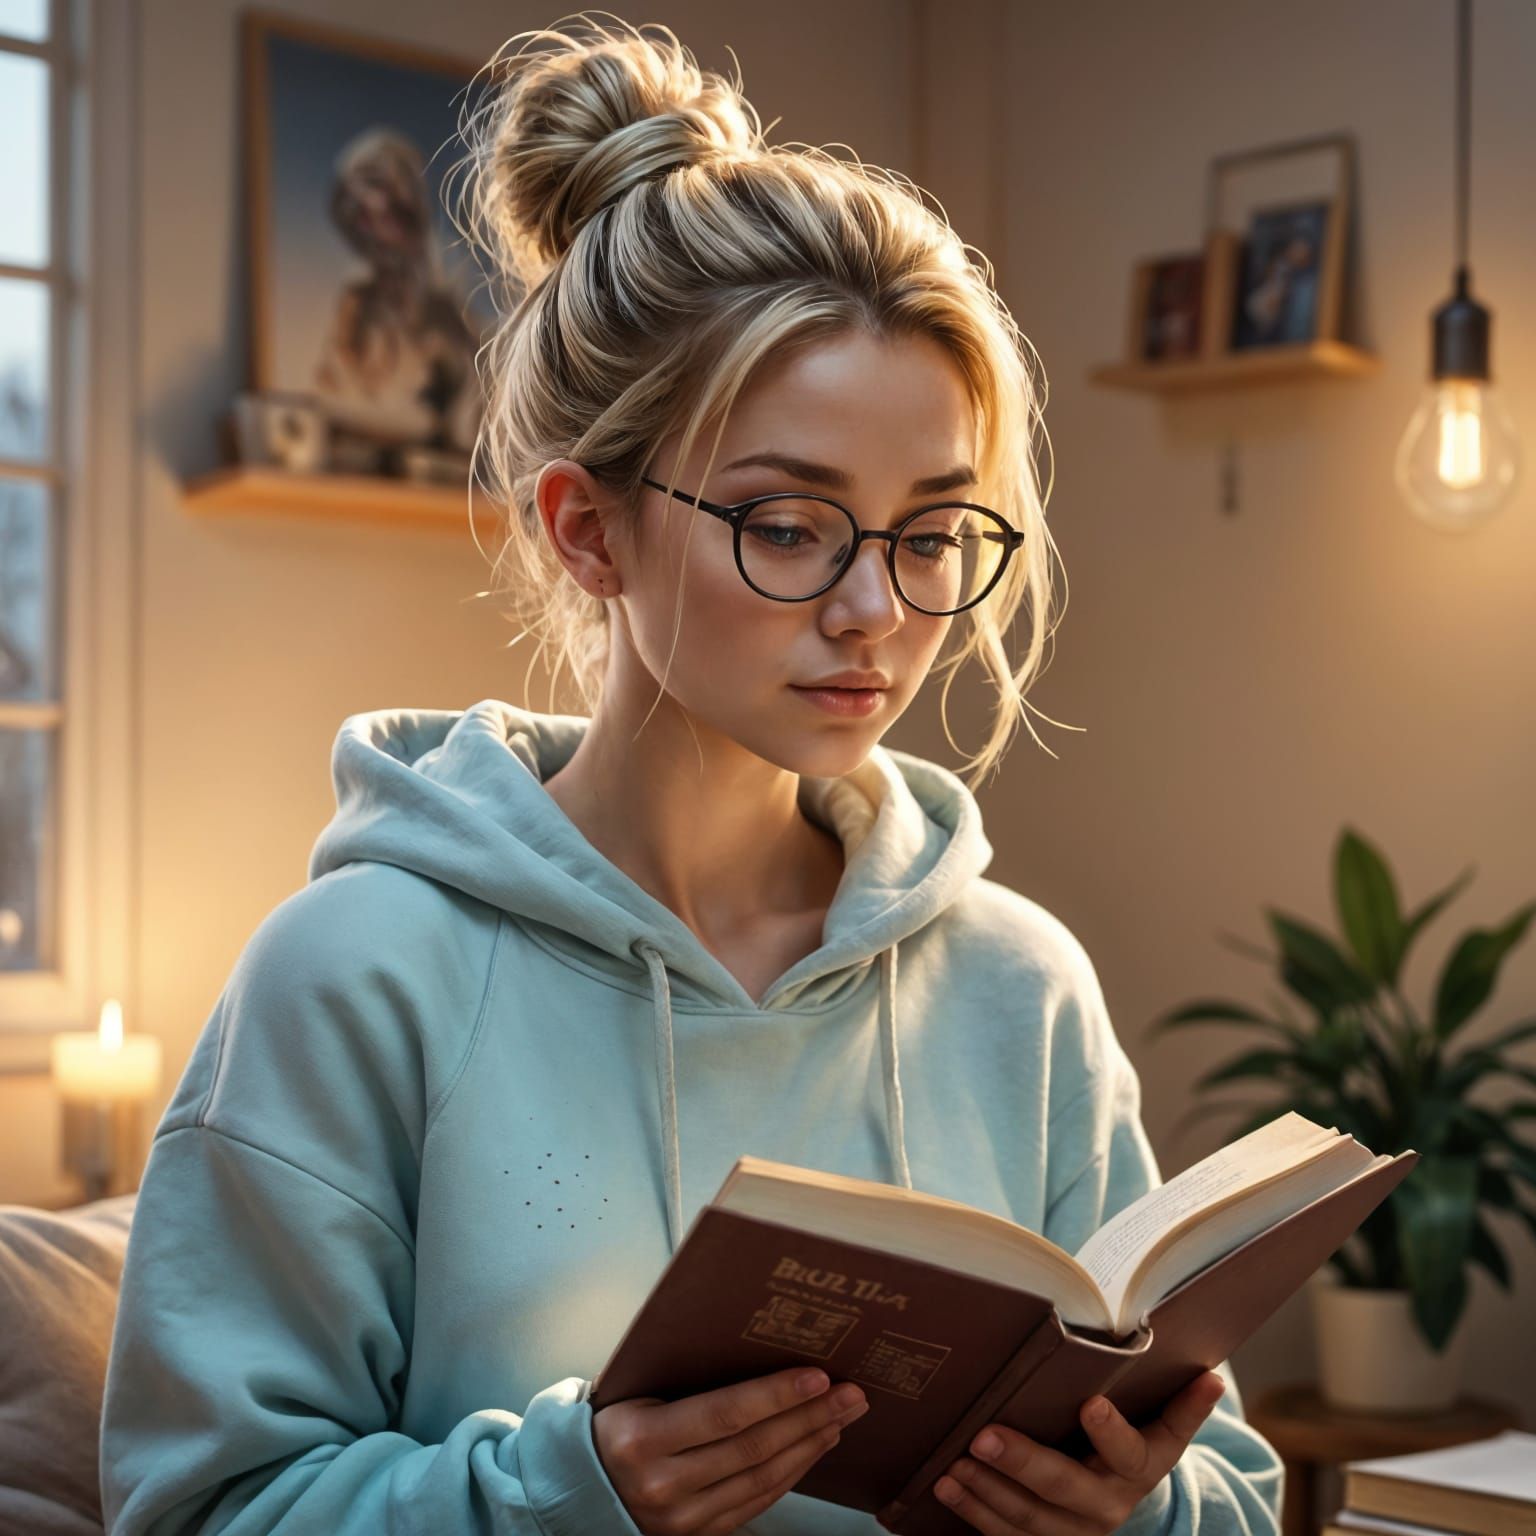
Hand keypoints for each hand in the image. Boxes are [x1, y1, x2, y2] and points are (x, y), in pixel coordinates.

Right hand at [592, 1364, 870, 1534]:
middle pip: (753, 1448)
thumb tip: (747, 1334)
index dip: (777, 1395)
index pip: (725, 1414)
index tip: (819, 1377)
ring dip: (809, 1444)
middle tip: (850, 1393)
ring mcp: (680, 1518)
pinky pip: (756, 1502)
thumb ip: (681, 1371)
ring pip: (762, 1479)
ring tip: (841, 1416)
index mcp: (642, 1438)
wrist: (578, 1487)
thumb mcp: (632, 1389)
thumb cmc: (612, 1421)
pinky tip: (812, 1446)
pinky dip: (791, 1473)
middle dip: (810, 1417)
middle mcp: (662, 1484)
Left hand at [928, 1368, 1227, 1533]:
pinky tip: (945, 1485)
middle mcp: (1107, 1506)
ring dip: (987, 1491)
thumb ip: (1183, 1405)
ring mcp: (1072, 1532)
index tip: (1090, 1403)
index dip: (1110, 1432)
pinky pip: (1004, 1535)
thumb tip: (1213, 1376)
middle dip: (1023, 1463)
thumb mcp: (1162, 1429)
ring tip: (955, 1462)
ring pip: (1027, 1518)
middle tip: (985, 1437)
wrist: (1121, 1500)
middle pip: (1064, 1488)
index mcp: (1139, 1469)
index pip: (1128, 1452)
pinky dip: (973, 1511)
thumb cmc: (1135, 1445)